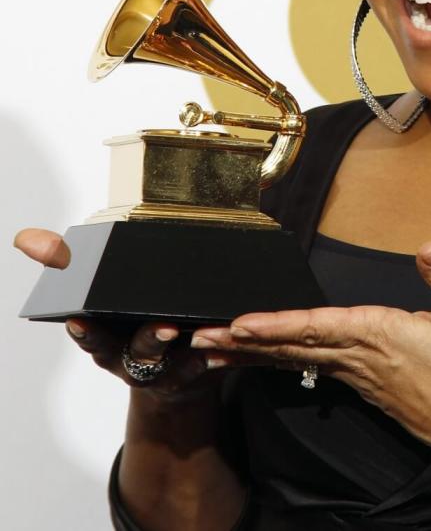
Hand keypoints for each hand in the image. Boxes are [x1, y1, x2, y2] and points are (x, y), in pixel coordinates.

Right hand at [13, 227, 273, 401]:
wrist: (172, 371)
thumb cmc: (133, 318)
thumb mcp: (100, 293)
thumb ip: (64, 262)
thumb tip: (24, 239)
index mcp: (108, 338)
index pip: (92, 335)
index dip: (86, 332)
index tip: (80, 323)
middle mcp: (134, 359)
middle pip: (137, 352)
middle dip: (149, 340)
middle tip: (164, 327)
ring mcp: (168, 368)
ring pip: (175, 361)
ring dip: (192, 348)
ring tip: (197, 331)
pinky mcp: (199, 370)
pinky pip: (209, 364)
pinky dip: (217, 354)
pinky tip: (225, 344)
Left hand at [191, 240, 430, 459]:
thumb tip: (429, 245)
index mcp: (376, 334)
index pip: (316, 327)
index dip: (276, 325)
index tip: (240, 324)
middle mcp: (356, 355)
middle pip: (289, 346)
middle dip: (243, 342)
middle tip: (199, 338)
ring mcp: (353, 372)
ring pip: (292, 359)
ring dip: (250, 353)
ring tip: (212, 351)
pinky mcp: (358, 381)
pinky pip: (306, 369)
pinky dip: (276, 362)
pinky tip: (259, 360)